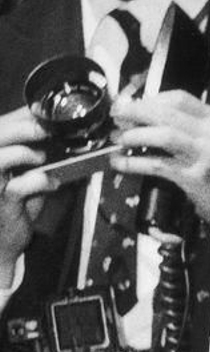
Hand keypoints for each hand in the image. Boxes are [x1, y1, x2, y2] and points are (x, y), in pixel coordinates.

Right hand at [0, 105, 62, 275]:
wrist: (3, 240)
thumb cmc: (15, 202)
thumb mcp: (24, 172)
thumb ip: (35, 153)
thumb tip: (62, 133)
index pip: (1, 124)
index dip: (20, 115)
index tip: (45, 111)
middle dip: (21, 127)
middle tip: (46, 128)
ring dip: (23, 153)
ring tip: (42, 158)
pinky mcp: (2, 203)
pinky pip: (18, 187)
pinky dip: (39, 181)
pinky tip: (53, 183)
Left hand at [111, 90, 209, 229]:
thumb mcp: (206, 140)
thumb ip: (181, 125)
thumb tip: (139, 114)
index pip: (179, 98)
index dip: (150, 99)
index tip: (131, 103)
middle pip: (167, 114)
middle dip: (135, 112)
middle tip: (117, 115)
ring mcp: (205, 155)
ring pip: (164, 135)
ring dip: (135, 135)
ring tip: (119, 139)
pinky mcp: (194, 176)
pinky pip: (157, 164)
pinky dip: (133, 162)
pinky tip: (120, 162)